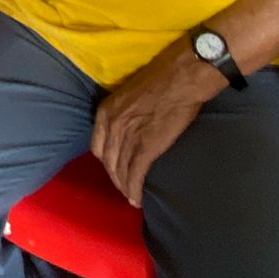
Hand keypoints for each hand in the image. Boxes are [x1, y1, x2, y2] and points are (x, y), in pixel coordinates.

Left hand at [91, 39, 220, 205]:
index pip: (97, 146)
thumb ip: (123, 113)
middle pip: (108, 162)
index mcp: (107, 111)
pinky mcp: (146, 147)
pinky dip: (135, 190)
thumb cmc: (159, 80)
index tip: (114, 169)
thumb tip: (128, 127)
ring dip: (125, 187)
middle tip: (124, 188)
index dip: (106, 161)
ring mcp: (128, 137)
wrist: (180, 78)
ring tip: (131, 197)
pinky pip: (136, 174)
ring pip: (121, 170)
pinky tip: (137, 199)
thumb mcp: (129, 94)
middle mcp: (112, 125)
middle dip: (115, 178)